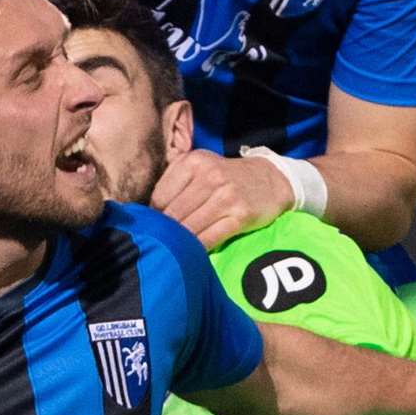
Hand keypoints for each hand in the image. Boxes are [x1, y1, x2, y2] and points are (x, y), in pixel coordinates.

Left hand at [150, 149, 294, 248]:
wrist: (269, 179)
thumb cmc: (225, 176)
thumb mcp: (200, 166)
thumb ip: (174, 182)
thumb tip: (146, 212)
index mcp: (193, 162)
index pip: (160, 197)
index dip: (155, 215)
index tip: (155, 226)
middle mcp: (209, 176)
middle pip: (173, 215)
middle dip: (166, 232)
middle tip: (161, 243)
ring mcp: (226, 196)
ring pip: (190, 228)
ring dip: (180, 242)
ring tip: (175, 250)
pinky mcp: (241, 215)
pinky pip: (210, 238)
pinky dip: (199, 248)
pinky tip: (194, 253)